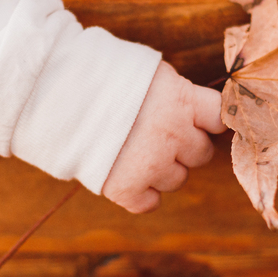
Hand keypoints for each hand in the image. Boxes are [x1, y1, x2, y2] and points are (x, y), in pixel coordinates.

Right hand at [102, 62, 225, 212]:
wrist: (56, 93)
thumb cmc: (103, 76)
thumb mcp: (150, 73)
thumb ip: (176, 94)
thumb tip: (194, 109)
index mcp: (181, 99)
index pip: (220, 117)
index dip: (207, 121)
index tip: (196, 121)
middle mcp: (173, 133)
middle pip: (201, 153)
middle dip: (183, 147)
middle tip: (155, 134)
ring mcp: (152, 163)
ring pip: (177, 180)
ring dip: (162, 170)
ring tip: (134, 150)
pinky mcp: (126, 188)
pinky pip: (150, 203)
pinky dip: (141, 195)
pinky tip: (127, 175)